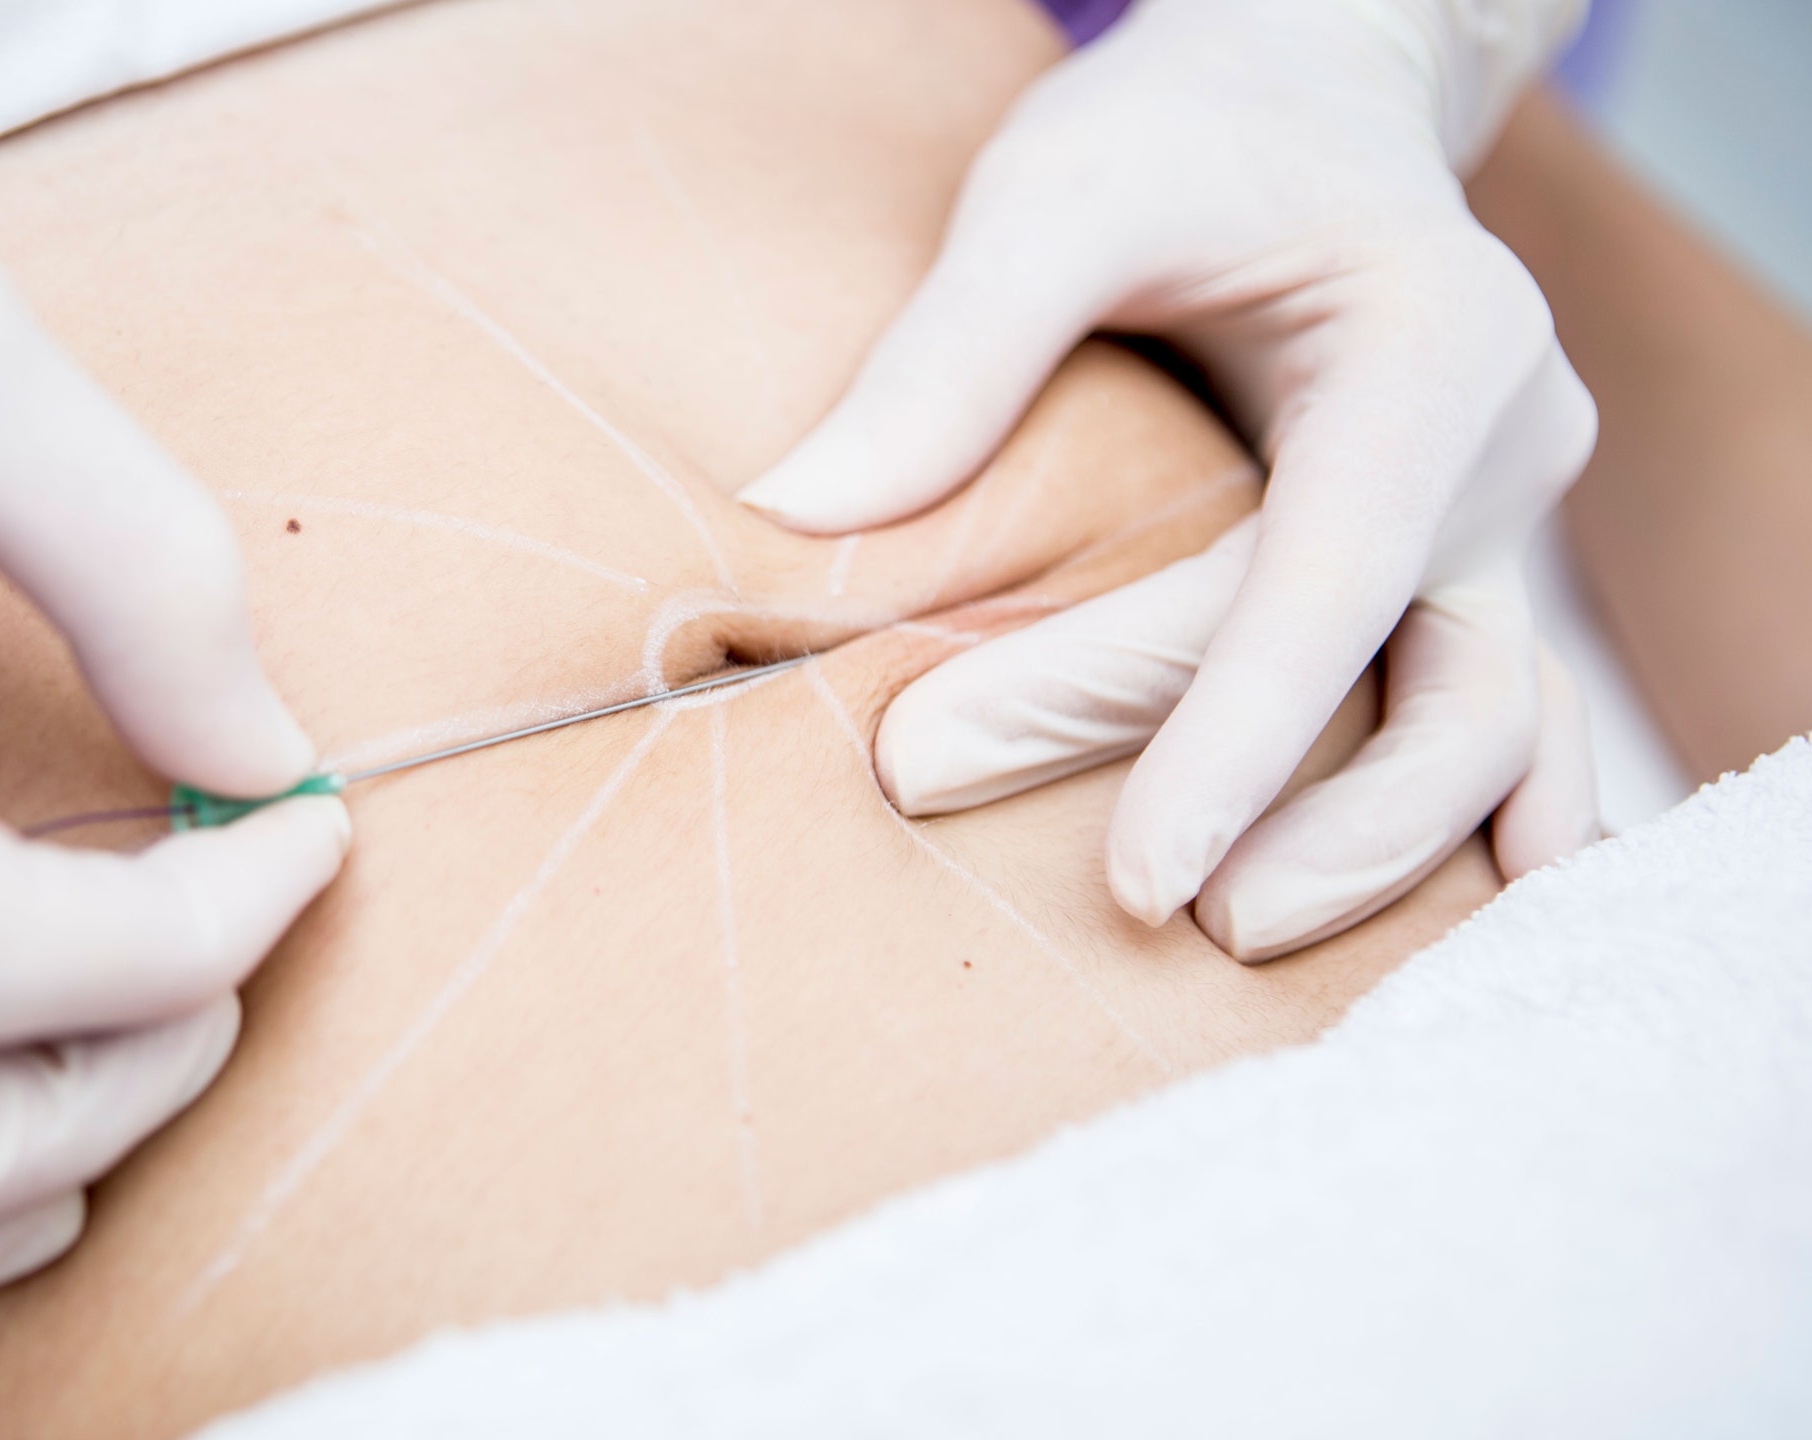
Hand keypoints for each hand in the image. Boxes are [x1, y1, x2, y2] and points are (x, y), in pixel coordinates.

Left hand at [737, 0, 1598, 957]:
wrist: (1304, 98)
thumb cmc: (1180, 136)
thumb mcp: (1059, 194)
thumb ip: (950, 351)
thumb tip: (795, 520)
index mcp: (1430, 344)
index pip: (1328, 579)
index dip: (1231, 739)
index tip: (1139, 884)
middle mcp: (1504, 445)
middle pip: (1419, 678)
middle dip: (1276, 805)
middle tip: (1123, 909)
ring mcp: (1508, 520)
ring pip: (1501, 731)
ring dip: (1387, 854)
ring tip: (1232, 943)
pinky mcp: (1475, 569)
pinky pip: (1506, 723)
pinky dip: (1468, 829)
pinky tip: (1439, 934)